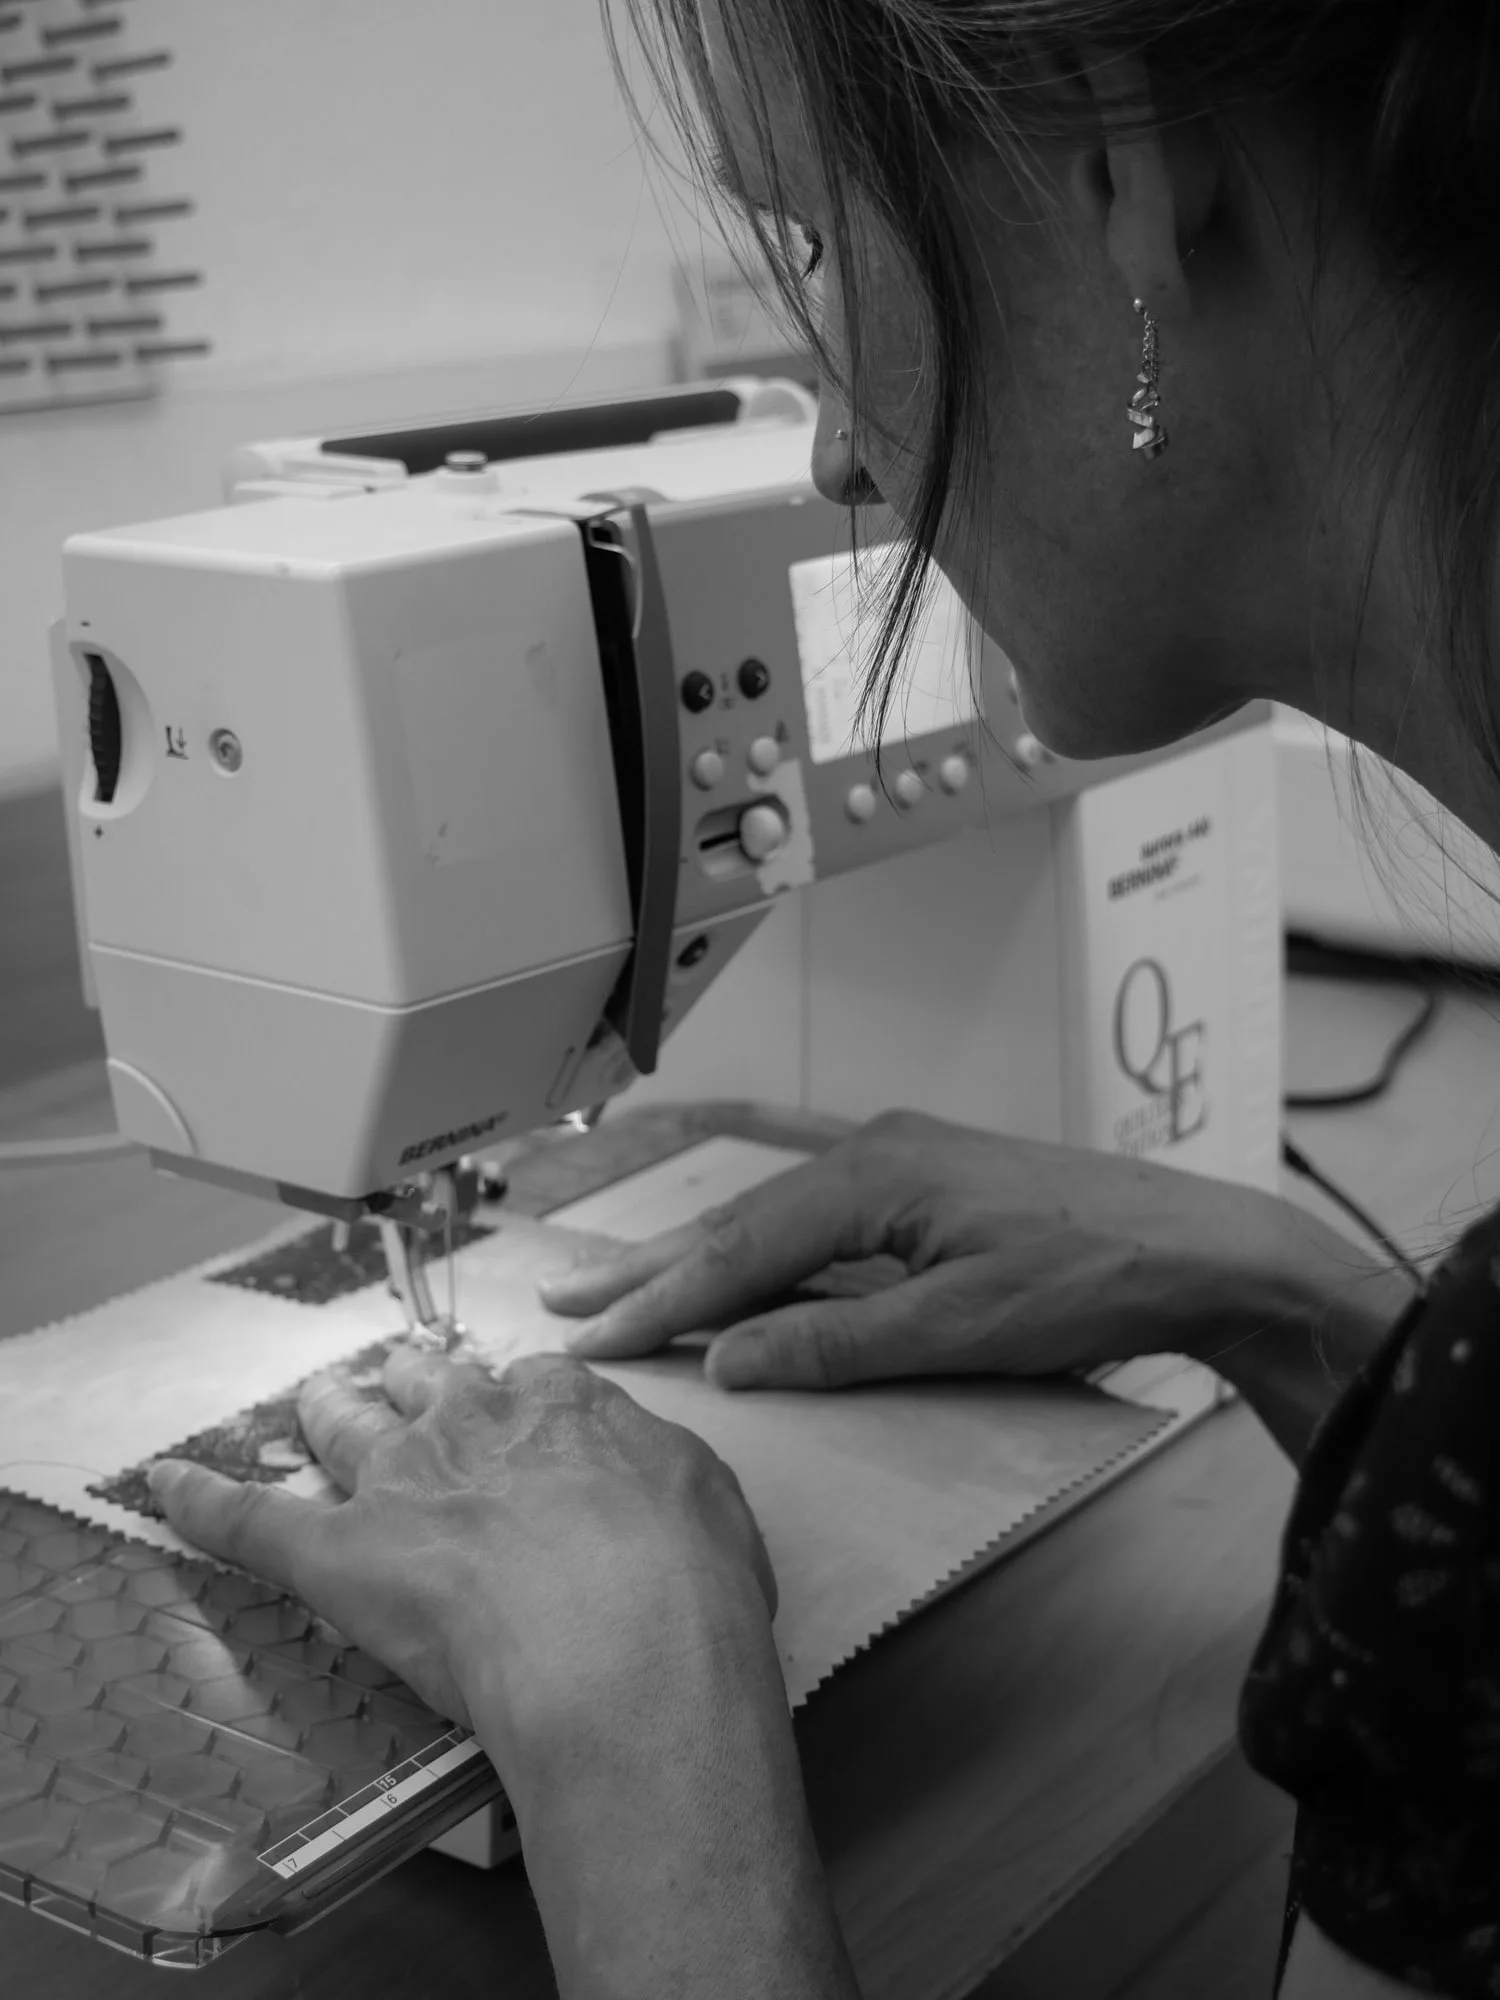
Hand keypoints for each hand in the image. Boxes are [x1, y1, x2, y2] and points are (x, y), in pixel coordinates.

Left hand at [148, 1349, 778, 1783]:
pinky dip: (204, 1502)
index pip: (524, 1384)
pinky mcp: (334, 1553)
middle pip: (427, 1386)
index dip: (514, 1406)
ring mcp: (401, 1481)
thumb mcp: (711, 1502)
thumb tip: (650, 1485)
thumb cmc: (686, 1585)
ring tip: (311, 1403)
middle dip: (414, 1385)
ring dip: (323, 1410)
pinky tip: (167, 1486)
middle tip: (407, 1391)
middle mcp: (475, 1422)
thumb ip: (662, 1475)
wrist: (624, 1645)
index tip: (515, 1425)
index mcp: (564, 1405)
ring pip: (343, 1424)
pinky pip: (251, 1519)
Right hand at [540, 1109, 1313, 1390]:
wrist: (1200, 1248)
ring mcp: (903, 1162)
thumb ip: (837, 1343)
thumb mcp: (958, 1328)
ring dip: (701, 1261)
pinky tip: (736, 1270)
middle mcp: (876, 1151)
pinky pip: (817, 1221)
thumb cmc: (1091, 1282)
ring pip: (775, 1219)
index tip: (587, 1340)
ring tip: (624, 1290)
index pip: (738, 1250)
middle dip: (651, 1268)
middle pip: (740, 1221)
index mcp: (873, 1176)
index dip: (658, 1302)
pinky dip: (761, 1255)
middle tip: (563, 1300)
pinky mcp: (929, 1184)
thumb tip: (730, 1359)